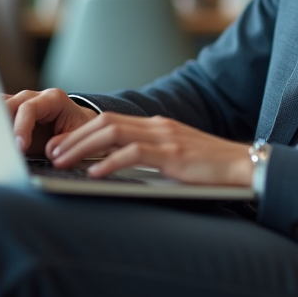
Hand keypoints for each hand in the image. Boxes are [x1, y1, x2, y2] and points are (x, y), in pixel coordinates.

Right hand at [3, 88, 97, 155]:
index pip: (29, 108)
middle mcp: (33, 97)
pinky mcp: (10, 112)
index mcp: (52, 99)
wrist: (75, 122)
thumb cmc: (76, 127)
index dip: (21, 127)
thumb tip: (50, 150)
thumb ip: (66, 141)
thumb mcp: (78, 134)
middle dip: (2, 124)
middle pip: (8, 104)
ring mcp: (19, 102)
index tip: (19, 146)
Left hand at [48, 112, 253, 187]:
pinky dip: (110, 163)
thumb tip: (115, 168)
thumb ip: (149, 157)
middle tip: (52, 153)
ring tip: (63, 162)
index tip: (60, 146)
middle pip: (104, 123)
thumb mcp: (174, 159)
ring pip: (112, 134)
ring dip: (82, 148)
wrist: (245, 166)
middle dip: (73, 138)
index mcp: (156, 126)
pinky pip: (134, 154)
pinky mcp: (173, 155)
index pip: (109, 121)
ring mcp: (165, 138)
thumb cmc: (210, 169)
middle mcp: (157, 126)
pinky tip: (95, 175)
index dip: (80, 132)